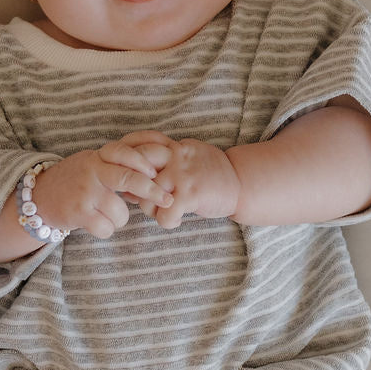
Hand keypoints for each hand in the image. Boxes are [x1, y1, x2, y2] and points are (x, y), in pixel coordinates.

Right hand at [35, 136, 173, 238]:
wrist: (38, 197)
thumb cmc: (74, 181)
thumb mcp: (93, 163)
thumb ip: (117, 163)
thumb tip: (154, 168)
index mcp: (98, 157)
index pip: (125, 152)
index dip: (143, 162)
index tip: (156, 173)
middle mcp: (92, 172)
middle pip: (129, 179)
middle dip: (152, 191)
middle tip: (167, 201)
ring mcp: (85, 193)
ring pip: (120, 212)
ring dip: (119, 218)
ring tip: (105, 214)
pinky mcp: (78, 213)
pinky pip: (107, 227)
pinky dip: (106, 230)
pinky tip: (95, 223)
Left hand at [125, 135, 240, 228]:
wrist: (242, 183)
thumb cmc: (212, 172)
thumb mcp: (189, 154)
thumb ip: (166, 158)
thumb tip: (136, 172)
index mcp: (173, 147)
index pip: (137, 147)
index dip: (128, 164)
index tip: (134, 180)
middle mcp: (174, 158)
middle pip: (135, 171)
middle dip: (133, 189)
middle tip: (142, 199)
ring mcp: (182, 176)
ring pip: (146, 197)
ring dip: (150, 210)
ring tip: (163, 212)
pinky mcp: (191, 195)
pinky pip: (164, 215)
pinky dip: (167, 222)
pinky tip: (177, 220)